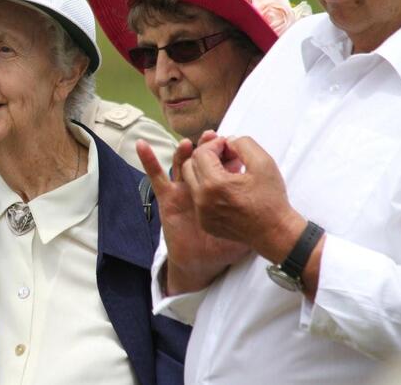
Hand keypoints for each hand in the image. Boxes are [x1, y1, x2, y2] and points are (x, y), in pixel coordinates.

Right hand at [137, 135, 249, 294]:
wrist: (208, 260)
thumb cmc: (232, 242)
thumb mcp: (253, 216)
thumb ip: (258, 203)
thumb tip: (257, 180)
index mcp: (222, 185)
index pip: (220, 159)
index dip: (225, 150)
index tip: (232, 147)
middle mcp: (201, 185)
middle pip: (201, 157)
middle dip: (207, 146)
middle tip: (214, 139)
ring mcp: (183, 189)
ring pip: (182, 162)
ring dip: (185, 149)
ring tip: (190, 144)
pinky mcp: (169, 197)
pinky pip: (157, 177)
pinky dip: (148, 160)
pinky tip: (142, 145)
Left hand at [183, 136, 305, 262]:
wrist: (275, 233)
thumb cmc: (271, 199)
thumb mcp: (263, 162)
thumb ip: (243, 144)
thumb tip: (228, 141)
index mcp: (214, 184)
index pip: (201, 153)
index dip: (214, 144)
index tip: (229, 146)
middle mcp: (203, 200)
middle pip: (190, 165)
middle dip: (205, 156)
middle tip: (224, 155)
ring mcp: (202, 213)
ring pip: (191, 182)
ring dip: (204, 171)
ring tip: (226, 170)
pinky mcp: (204, 222)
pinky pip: (197, 198)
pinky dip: (207, 188)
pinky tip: (226, 188)